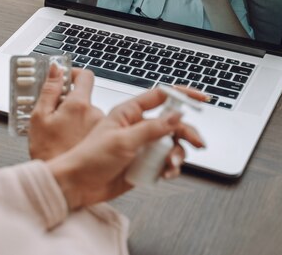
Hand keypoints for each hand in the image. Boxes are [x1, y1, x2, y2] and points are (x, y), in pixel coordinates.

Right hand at [29, 66, 102, 160]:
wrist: (61, 183)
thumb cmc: (47, 154)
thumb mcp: (39, 118)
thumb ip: (49, 90)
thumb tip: (55, 70)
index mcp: (78, 105)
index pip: (85, 76)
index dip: (75, 74)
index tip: (68, 79)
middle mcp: (95, 114)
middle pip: (88, 98)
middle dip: (75, 104)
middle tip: (60, 118)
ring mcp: (104, 129)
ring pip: (93, 116)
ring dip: (82, 121)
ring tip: (67, 136)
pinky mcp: (110, 143)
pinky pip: (100, 132)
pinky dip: (90, 134)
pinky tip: (77, 145)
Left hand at [46, 87, 205, 209]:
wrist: (79, 186)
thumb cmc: (90, 158)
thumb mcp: (123, 140)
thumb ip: (152, 128)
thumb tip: (176, 115)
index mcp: (129, 113)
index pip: (160, 96)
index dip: (182, 95)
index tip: (202, 98)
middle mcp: (137, 127)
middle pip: (172, 123)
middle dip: (186, 133)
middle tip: (196, 143)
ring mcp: (142, 146)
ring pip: (172, 145)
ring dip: (177, 154)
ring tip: (171, 165)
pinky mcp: (144, 163)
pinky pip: (165, 162)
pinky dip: (170, 168)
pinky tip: (166, 173)